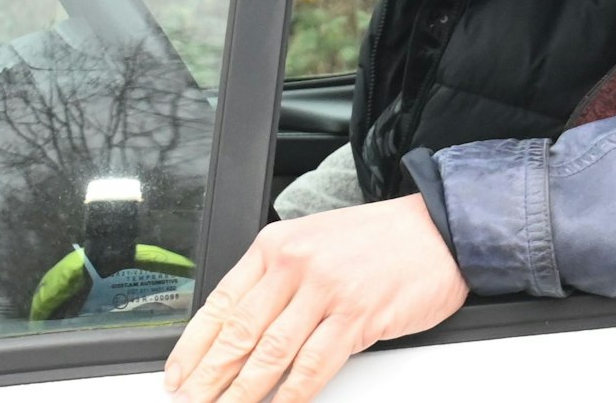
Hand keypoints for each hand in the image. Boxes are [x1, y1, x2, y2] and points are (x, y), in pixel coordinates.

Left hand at [163, 195, 468, 402]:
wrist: (437, 229)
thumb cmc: (379, 240)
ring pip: (270, 353)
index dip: (194, 345)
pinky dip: (291, 394)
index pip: (222, 302)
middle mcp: (296, 264)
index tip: (178, 373)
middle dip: (209, 376)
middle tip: (192, 401)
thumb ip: (278, 280)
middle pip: (239, 332)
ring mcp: (326, 290)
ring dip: (242, 392)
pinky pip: (313, 365)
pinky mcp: (357, 315)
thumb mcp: (314, 243)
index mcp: (277, 245)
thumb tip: (240, 331)